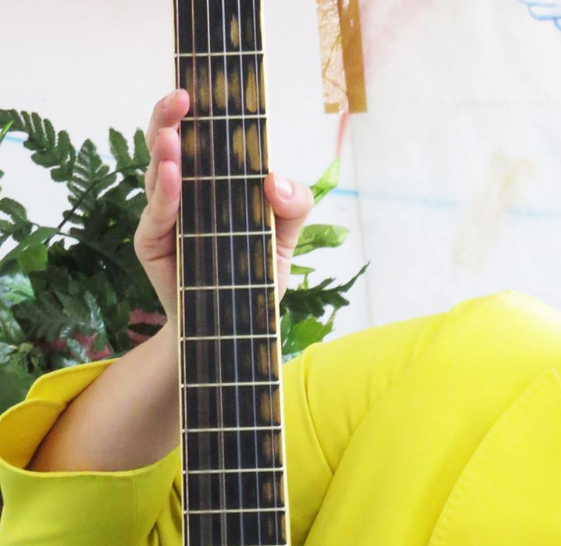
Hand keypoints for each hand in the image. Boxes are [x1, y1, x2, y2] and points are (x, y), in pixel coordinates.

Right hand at [135, 89, 314, 324]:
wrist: (236, 328)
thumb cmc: (254, 276)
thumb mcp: (287, 240)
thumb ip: (294, 206)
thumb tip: (276, 179)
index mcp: (212, 183)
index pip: (200, 137)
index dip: (199, 112)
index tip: (204, 87)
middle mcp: (183, 193)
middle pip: (168, 144)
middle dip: (171, 116)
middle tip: (182, 97)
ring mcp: (164, 217)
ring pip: (158, 174)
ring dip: (164, 152)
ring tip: (173, 136)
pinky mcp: (152, 244)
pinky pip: (156, 215)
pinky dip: (165, 195)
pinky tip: (174, 176)